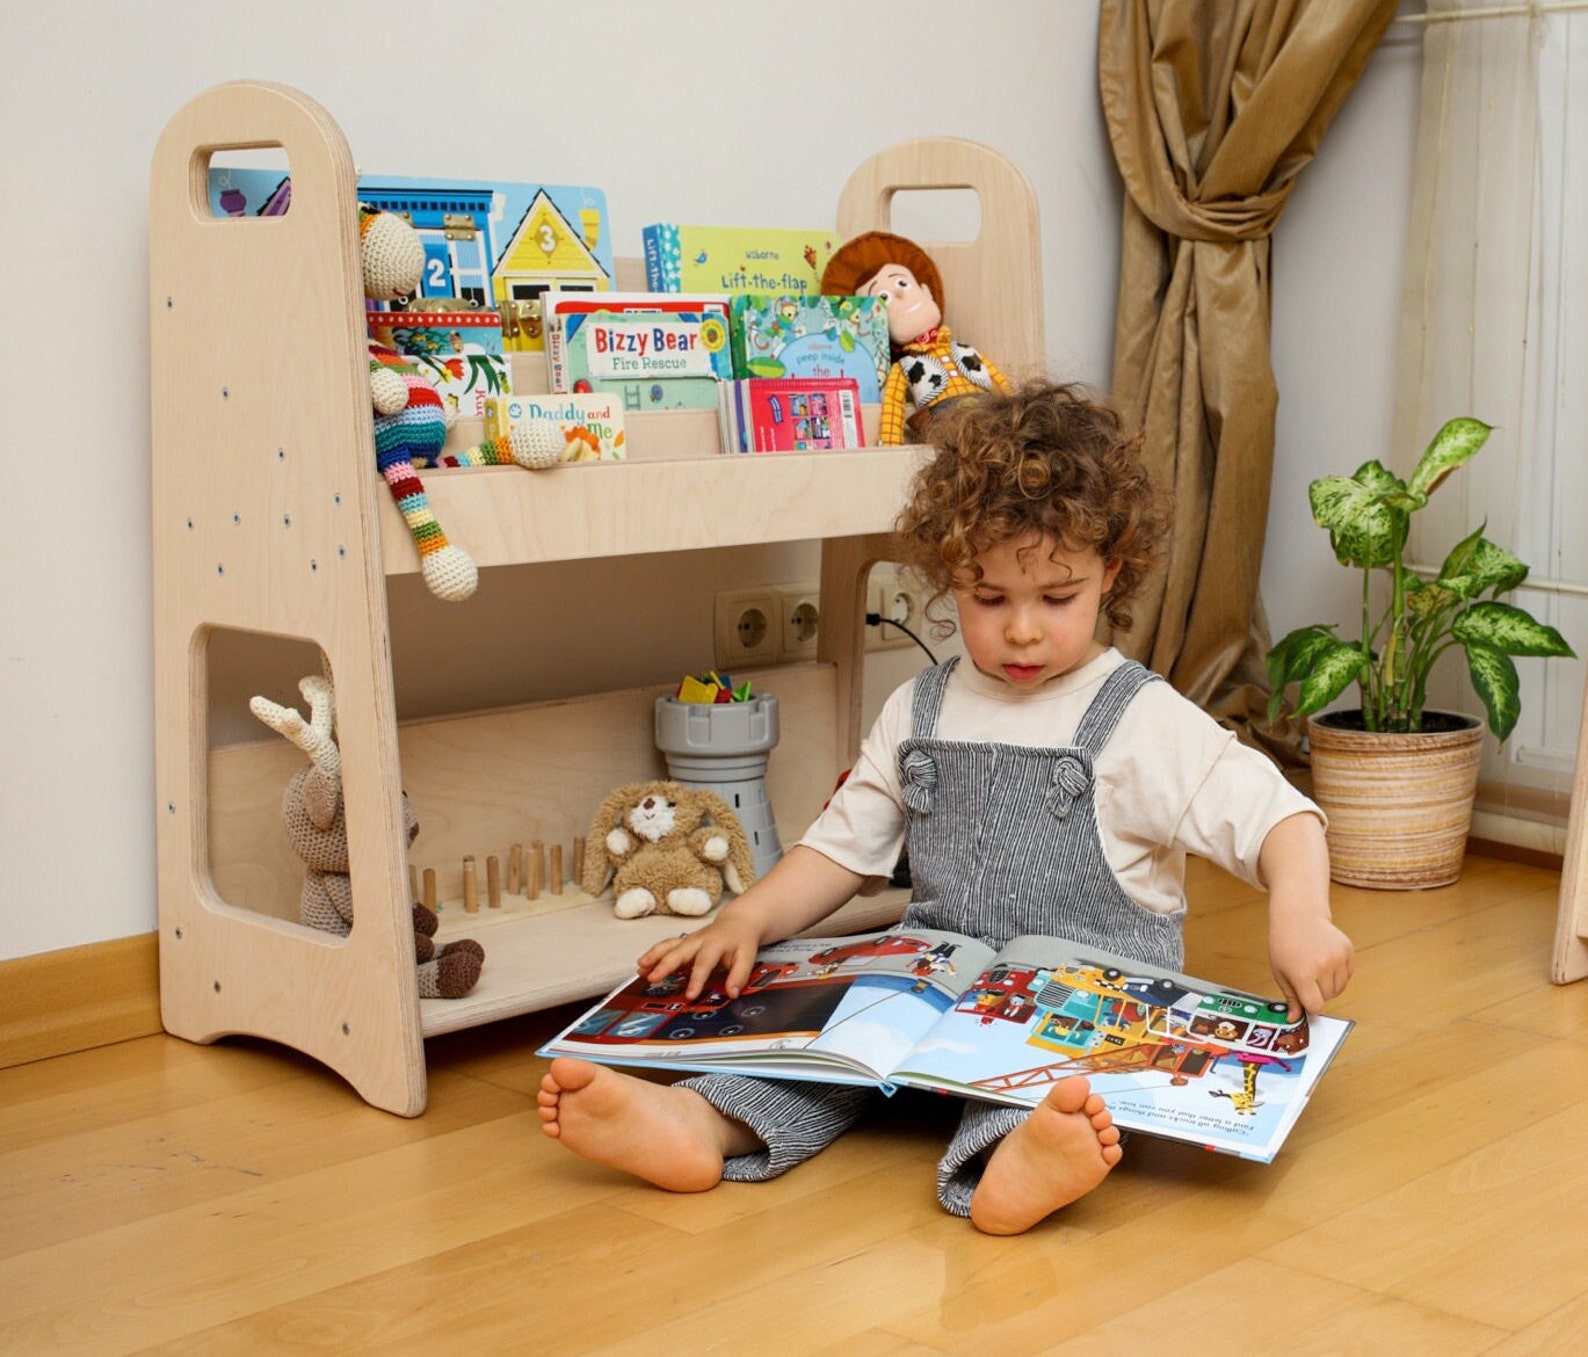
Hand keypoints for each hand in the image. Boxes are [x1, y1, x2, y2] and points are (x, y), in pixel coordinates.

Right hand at [636, 906, 765, 1001]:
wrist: (737, 922)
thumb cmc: (742, 941)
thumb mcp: (748, 957)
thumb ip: (739, 975)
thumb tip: (732, 994)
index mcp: (715, 944)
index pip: (704, 963)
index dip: (696, 980)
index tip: (690, 996)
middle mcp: (699, 940)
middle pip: (679, 951)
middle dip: (665, 965)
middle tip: (652, 978)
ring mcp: (689, 940)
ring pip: (668, 946)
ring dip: (653, 956)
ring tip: (640, 969)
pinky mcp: (683, 942)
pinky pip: (666, 947)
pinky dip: (653, 955)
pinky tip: (642, 967)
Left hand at [1268, 910, 1353, 1020]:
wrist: (1298, 916)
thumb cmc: (1284, 944)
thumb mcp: (1280, 972)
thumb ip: (1291, 998)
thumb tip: (1295, 1019)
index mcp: (1303, 974)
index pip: (1316, 1006)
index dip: (1310, 1007)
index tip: (1306, 1000)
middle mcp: (1323, 966)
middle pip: (1328, 998)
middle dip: (1317, 993)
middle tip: (1305, 976)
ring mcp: (1338, 957)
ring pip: (1340, 988)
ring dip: (1329, 985)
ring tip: (1315, 968)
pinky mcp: (1348, 950)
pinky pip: (1348, 975)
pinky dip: (1338, 974)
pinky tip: (1325, 960)